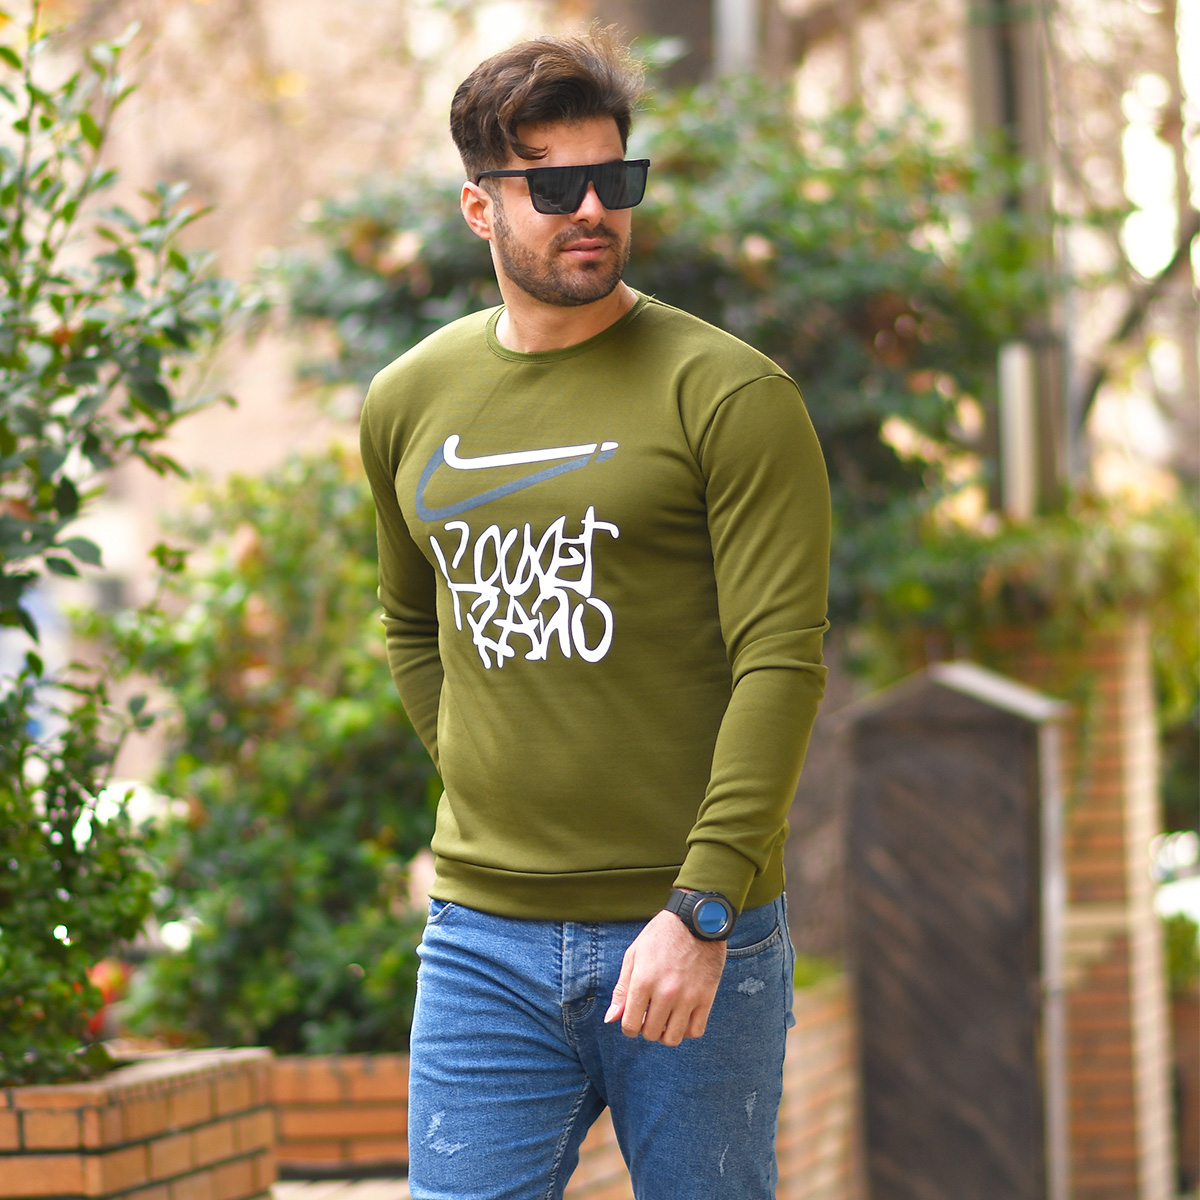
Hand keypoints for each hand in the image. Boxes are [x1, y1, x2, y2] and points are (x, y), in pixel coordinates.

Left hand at [604, 910, 726, 1044]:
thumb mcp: (634, 955)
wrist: (696, 919)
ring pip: (672, 1038)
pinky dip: (686, 1030)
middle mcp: (665, 992)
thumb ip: (622, 989)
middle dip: (646, 1028)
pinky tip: (682, 1017)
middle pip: (651, 1033)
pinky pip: (695, 1031)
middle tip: (650, 1014)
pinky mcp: (707, 997)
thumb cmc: (661, 935)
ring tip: (665, 1019)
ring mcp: (688, 997)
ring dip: (665, 1033)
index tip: (633, 1020)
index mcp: (643, 981)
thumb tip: (611, 1018)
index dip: (628, 1027)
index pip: (630, 1025)